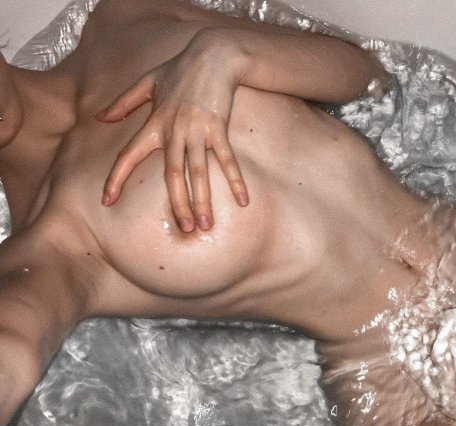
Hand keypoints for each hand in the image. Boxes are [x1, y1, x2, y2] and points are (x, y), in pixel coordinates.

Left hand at [98, 33, 248, 231]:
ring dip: (202, 200)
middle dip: (177, 203)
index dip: (117, 177)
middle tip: (184, 229)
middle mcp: (174, 131)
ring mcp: (197, 131)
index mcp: (155, 123)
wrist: (213, 55)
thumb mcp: (147, 82)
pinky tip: (243, 200)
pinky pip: (227, 159)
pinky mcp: (219, 128)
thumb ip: (124, 102)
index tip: (106, 200)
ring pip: (198, 172)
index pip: (129, 154)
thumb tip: (100, 118)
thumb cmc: (181, 69)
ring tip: (205, 225)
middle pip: (172, 174)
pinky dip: (235, 180)